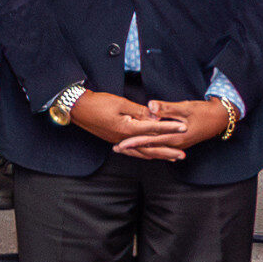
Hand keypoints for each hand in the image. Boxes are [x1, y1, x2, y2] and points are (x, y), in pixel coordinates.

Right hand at [67, 91, 182, 147]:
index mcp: (128, 128)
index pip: (154, 128)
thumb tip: (155, 115)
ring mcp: (119, 141)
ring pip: (142, 152)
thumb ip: (139, 111)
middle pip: (151, 147)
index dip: (170, 127)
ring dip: (158, 155)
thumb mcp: (120, 102)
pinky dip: (144, 154)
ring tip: (171, 158)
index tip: (183, 127)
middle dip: (168, 151)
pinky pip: (133, 152)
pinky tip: (149, 155)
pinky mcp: (115, 140)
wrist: (79, 109)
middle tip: (183, 156)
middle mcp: (125, 139)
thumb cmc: (98, 103)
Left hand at [112, 98, 229, 159]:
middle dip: (133, 148)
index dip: (135, 141)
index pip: (151, 140)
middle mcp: (175, 144)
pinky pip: (160, 147)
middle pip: (150, 148)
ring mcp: (177, 145)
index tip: (121, 143)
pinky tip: (142, 147)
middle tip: (116, 148)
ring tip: (123, 148)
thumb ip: (167, 108)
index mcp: (176, 137)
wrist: (219, 119)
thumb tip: (151, 106)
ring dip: (139, 149)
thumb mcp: (185, 107)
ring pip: (155, 149)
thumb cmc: (203, 111)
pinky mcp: (178, 143)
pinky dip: (149, 147)